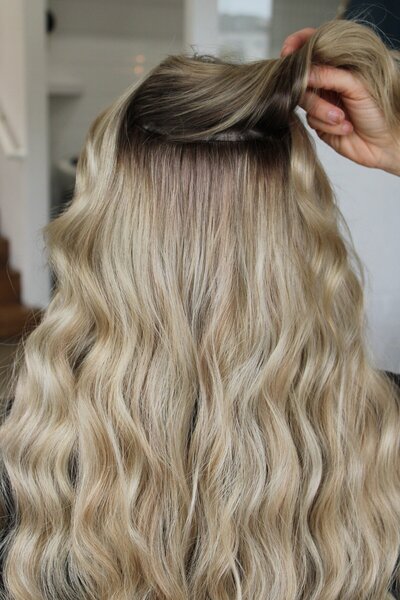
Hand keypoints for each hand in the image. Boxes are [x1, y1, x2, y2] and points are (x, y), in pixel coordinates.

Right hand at [280, 28, 399, 175]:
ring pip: (305, 102)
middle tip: (331, 100)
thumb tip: (304, 72)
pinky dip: (328, 125)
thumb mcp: (356, 86)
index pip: (313, 47)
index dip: (298, 44)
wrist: (383, 143)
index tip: (288, 51)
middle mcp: (328, 82)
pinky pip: (311, 120)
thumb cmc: (378, 112)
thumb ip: (329, 75)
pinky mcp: (318, 122)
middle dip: (316, 94)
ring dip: (324, 112)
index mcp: (339, 65)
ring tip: (343, 119)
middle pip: (303, 78)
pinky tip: (345, 128)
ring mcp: (321, 101)